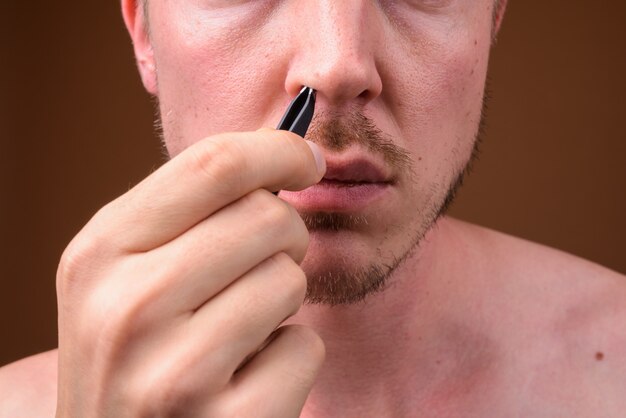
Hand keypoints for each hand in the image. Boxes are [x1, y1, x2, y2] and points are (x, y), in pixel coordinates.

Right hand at [55, 129, 325, 416]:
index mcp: (100, 252)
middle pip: (266, 217)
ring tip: (239, 329)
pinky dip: (289, 358)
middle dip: (285, 234)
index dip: (277, 150)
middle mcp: (128, 308)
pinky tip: (247, 379)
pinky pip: (305, 347)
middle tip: (263, 263)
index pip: (214, 165)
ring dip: (281, 300)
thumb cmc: (136, 352)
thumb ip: (190, 210)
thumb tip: (283, 149)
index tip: (307, 158)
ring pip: (289, 279)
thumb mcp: (128, 272)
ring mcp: (175, 373)